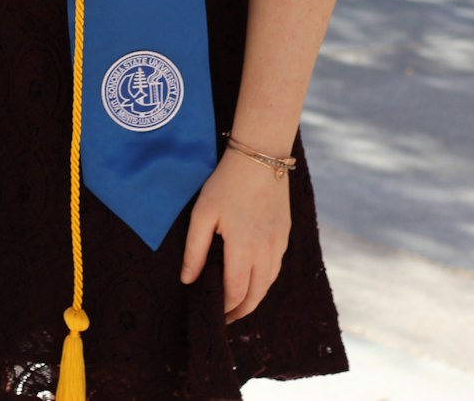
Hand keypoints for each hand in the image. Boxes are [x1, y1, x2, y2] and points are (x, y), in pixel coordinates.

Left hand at [180, 149, 290, 320]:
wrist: (260, 156)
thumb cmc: (226, 183)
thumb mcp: (203, 213)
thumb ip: (194, 250)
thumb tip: (188, 281)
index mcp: (244, 249)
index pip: (235, 292)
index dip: (224, 308)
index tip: (212, 314)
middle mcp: (266, 252)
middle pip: (256, 296)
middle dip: (240, 311)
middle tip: (226, 318)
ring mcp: (279, 243)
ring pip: (268, 283)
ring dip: (254, 297)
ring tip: (238, 302)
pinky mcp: (285, 234)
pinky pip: (276, 267)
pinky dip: (264, 280)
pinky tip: (253, 277)